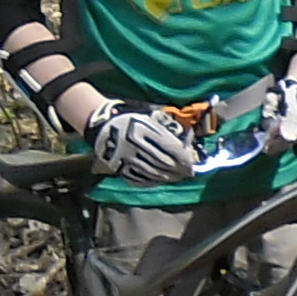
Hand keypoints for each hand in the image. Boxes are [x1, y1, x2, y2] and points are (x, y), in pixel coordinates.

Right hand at [90, 102, 204, 185]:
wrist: (103, 126)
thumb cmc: (132, 118)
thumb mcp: (151, 115)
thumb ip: (168, 126)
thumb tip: (188, 139)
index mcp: (142, 129)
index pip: (169, 147)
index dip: (184, 157)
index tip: (193, 162)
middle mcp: (134, 145)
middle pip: (163, 162)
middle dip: (179, 169)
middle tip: (190, 172)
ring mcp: (126, 159)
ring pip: (154, 172)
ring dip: (170, 177)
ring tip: (179, 177)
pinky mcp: (120, 169)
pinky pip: (141, 178)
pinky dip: (155, 180)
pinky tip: (163, 179)